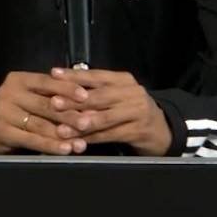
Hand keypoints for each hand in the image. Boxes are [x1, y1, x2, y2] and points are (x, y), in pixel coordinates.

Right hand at [0, 71, 92, 154]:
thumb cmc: (17, 110)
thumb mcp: (30, 96)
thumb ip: (51, 95)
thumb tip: (84, 102)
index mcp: (19, 79)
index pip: (46, 82)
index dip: (66, 88)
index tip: (85, 95)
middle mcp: (9, 93)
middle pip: (45, 104)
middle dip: (69, 114)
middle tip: (88, 122)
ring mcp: (4, 113)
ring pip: (40, 124)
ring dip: (63, 134)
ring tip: (81, 142)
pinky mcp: (3, 131)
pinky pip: (32, 139)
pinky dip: (50, 145)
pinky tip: (65, 149)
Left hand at [50, 67, 171, 155]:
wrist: (162, 129)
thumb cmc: (130, 109)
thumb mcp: (116, 95)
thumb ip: (94, 90)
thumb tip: (61, 86)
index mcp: (123, 80)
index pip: (96, 75)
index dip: (74, 75)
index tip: (54, 74)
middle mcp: (132, 93)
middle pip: (99, 96)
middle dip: (74, 100)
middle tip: (54, 103)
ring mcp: (137, 112)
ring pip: (104, 117)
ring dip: (81, 123)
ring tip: (62, 128)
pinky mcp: (139, 131)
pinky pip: (110, 135)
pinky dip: (92, 139)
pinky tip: (77, 142)